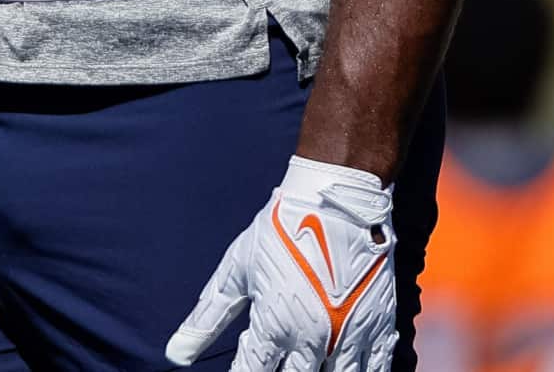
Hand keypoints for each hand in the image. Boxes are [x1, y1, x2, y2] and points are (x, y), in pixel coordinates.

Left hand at [165, 156, 397, 370]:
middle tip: (275, 359)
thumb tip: (175, 354)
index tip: (240, 368)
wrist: (336, 199)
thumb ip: (207, 319)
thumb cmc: (280, 230)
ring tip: (304, 361)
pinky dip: (356, 371)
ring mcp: (348, 337)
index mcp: (274, 326)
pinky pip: (374, 370)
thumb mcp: (236, 271)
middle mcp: (312, 340)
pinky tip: (340, 363)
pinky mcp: (377, 329)